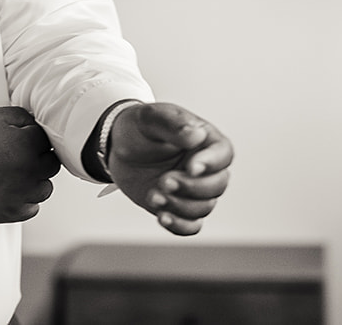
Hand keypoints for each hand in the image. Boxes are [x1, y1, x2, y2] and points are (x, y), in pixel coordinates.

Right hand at [0, 106, 60, 223]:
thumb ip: (19, 117)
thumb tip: (32, 123)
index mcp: (28, 145)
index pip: (48, 139)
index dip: (35, 137)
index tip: (26, 139)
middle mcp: (29, 171)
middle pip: (51, 164)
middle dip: (39, 157)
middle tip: (21, 154)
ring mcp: (20, 195)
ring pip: (44, 188)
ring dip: (36, 179)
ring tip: (17, 173)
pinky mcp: (8, 213)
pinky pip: (31, 209)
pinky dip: (26, 200)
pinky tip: (13, 190)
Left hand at [107, 102, 231, 235]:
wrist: (118, 147)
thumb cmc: (139, 127)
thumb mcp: (151, 117)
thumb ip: (173, 123)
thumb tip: (196, 135)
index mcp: (205, 140)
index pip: (223, 154)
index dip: (211, 164)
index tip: (191, 167)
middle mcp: (205, 167)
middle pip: (217, 185)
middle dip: (191, 187)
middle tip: (164, 181)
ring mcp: (193, 189)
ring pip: (203, 207)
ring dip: (179, 205)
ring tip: (153, 195)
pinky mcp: (179, 207)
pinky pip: (191, 225)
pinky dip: (179, 225)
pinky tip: (162, 217)